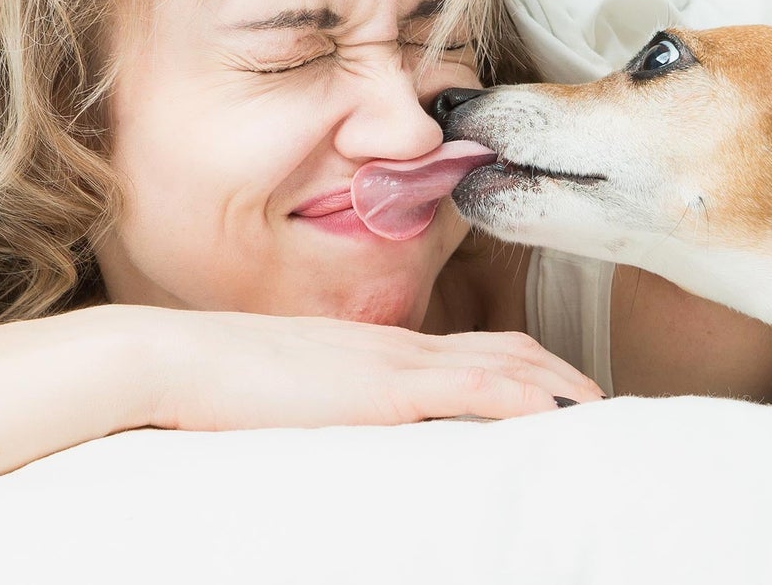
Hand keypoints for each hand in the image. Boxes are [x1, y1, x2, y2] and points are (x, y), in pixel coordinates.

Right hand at [112, 305, 607, 431]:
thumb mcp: (288, 392)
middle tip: (601, 402)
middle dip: (558, 375)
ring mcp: (391, 361)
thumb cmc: (214, 383)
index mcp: (375, 345)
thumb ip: (328, 403)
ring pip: (501, 363)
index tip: (560, 388)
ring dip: (556, 387)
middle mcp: (395, 344)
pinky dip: (519, 398)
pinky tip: (554, 416)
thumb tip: (347, 427)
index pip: (471, 344)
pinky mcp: (381, 389)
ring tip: (598, 411)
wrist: (170, 362)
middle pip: (504, 348)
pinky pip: (468, 388)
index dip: (525, 363)